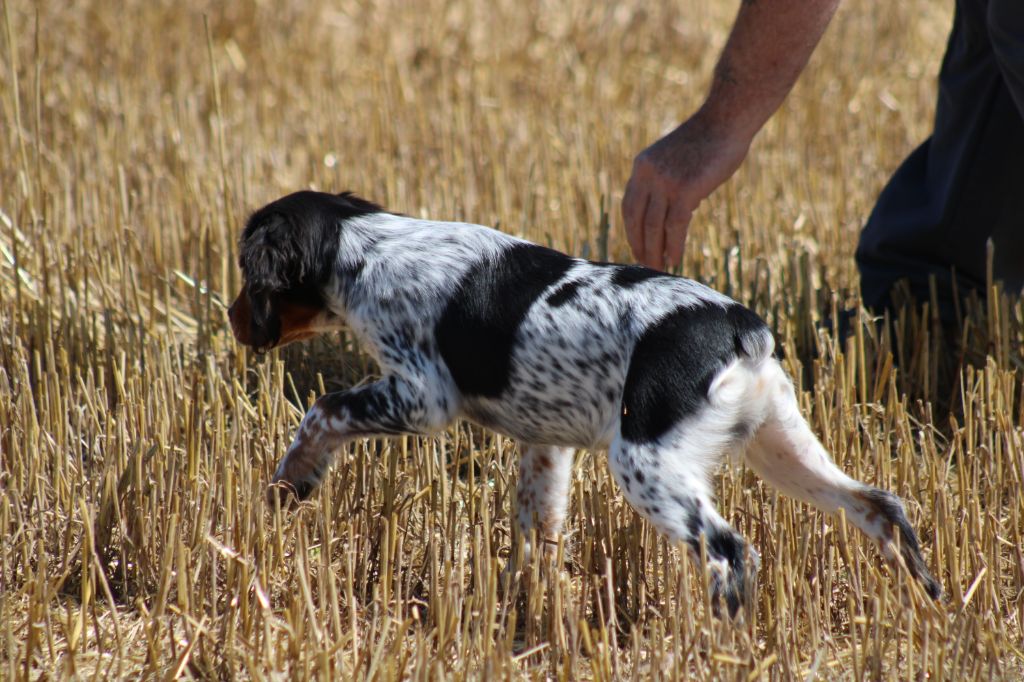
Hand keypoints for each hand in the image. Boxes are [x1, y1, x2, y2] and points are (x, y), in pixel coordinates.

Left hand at [622, 114, 751, 269]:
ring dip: (656, 252)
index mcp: (642, 166)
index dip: (632, 231)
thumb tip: (675, 216)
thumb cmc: (709, 140)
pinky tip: (676, 259)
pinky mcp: (684, 190)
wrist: (727, 120)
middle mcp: (648, 174)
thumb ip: (669, 184)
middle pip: (637, 220)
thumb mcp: (678, 160)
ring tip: (660, 269)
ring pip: (653, 227)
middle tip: (647, 266)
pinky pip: (675, 227)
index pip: (630, 206)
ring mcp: (665, 182)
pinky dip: (674, 246)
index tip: (637, 248)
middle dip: (641, 246)